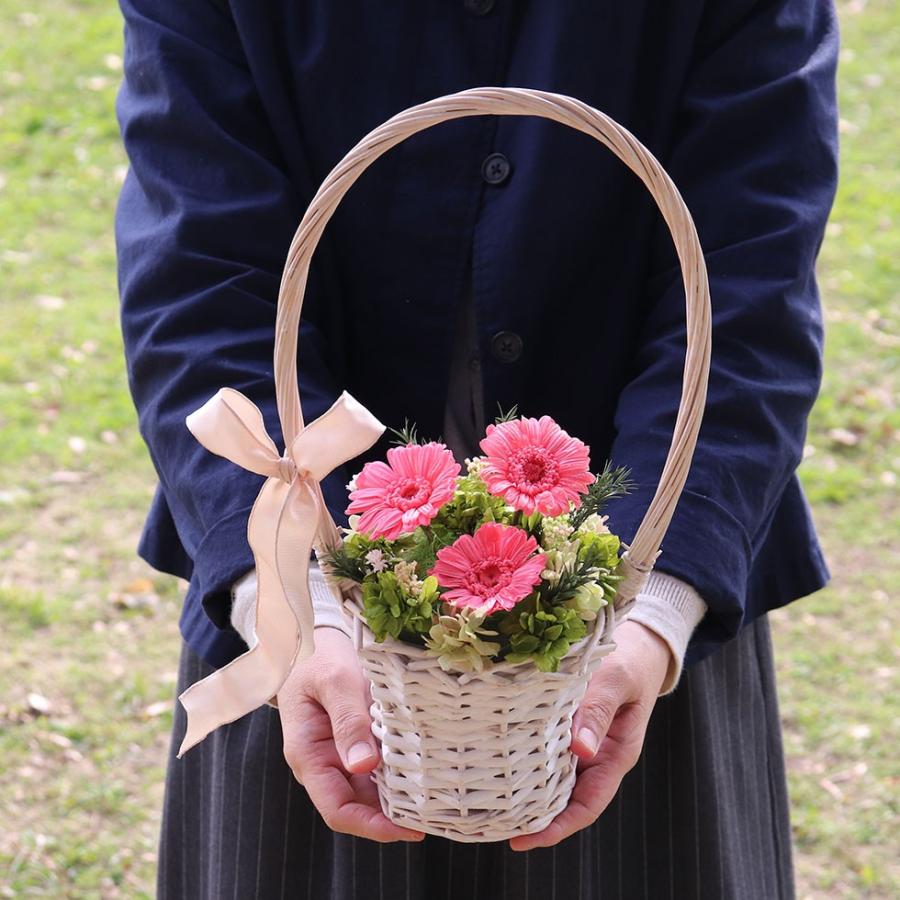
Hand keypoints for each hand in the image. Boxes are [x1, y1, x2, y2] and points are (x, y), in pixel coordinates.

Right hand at [278, 627, 424, 842]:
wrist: (312, 640)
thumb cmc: (318, 658)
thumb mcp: (334, 682)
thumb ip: (348, 721)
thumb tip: (364, 766)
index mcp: (308, 755)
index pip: (337, 810)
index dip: (372, 826)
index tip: (410, 828)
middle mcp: (323, 764)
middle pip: (357, 808)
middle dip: (392, 818)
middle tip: (436, 817)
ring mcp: (339, 756)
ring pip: (370, 793)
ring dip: (399, 800)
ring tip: (438, 801)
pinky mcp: (355, 744)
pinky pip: (377, 770)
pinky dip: (399, 776)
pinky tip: (426, 775)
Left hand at [509, 620, 670, 850]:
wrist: (638, 644)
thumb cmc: (630, 661)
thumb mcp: (616, 681)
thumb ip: (599, 711)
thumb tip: (581, 750)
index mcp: (615, 755)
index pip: (586, 805)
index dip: (556, 828)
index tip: (522, 840)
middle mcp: (596, 756)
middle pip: (564, 800)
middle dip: (532, 818)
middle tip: (490, 823)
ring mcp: (580, 743)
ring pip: (551, 777)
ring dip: (526, 791)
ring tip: (487, 801)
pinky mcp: (567, 726)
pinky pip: (544, 751)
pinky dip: (525, 759)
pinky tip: (498, 758)